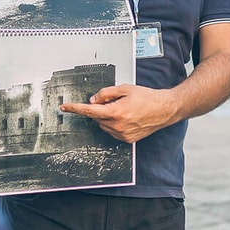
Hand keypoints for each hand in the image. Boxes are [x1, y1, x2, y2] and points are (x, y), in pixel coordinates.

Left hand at [60, 84, 180, 143]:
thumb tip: (93, 100)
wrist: (164, 109)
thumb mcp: (124, 89)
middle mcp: (117, 126)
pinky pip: (112, 131)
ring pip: (103, 125)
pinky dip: (114, 124)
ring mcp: (122, 135)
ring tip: (124, 109)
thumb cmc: (147, 97)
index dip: (75, 108)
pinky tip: (127, 117)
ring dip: (107, 117)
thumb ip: (105, 93)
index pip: (89, 111)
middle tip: (114, 101)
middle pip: (97, 117)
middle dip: (100, 108)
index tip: (65, 107)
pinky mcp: (127, 140)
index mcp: (116, 112)